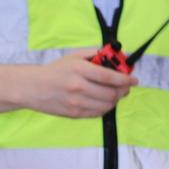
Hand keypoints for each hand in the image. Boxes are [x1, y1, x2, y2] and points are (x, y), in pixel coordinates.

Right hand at [22, 53, 136, 117]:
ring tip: (115, 93)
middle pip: (111, 93)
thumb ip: (96, 54)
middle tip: (126, 86)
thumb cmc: (56, 70)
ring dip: (115, 99)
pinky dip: (105, 107)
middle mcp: (78, 87)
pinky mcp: (74, 114)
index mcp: (79, 69)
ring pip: (106, 105)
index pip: (109, 77)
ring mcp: (76, 103)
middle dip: (123, 90)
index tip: (134, 80)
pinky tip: (104, 101)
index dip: (125, 79)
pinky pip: (97, 113)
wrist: (34, 87)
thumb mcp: (75, 56)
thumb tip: (117, 56)